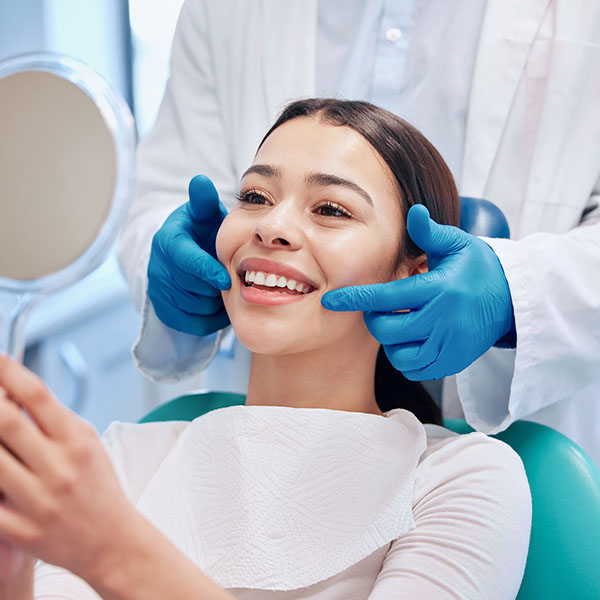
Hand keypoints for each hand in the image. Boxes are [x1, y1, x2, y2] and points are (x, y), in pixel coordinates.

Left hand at [0, 356, 139, 583]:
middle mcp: (58, 468)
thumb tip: (16, 395)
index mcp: (77, 442)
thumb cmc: (99, 487)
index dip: (9, 373)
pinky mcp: (20, 530)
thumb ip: (55, 419)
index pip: (37, 396)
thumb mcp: (88, 443)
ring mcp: (37, 501)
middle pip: (6, 423)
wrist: (111, 541)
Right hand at [148, 175, 230, 335]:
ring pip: (195, 308)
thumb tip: (201, 181)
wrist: (186, 255)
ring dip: (216, 302)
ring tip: (225, 289)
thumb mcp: (204, 214)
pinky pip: (192, 324)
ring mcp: (158, 290)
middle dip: (216, 287)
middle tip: (232, 280)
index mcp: (168, 241)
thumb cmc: (202, 232)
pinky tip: (218, 304)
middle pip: (193, 288)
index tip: (226, 279)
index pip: (186, 260)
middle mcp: (158, 267)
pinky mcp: (163, 311)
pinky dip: (211, 319)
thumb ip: (204, 201)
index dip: (207, 271)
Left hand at [321, 205, 514, 379]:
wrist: (513, 299)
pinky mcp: (453, 362)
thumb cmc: (478, 268)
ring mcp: (449, 345)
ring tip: (401, 323)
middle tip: (383, 308)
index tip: (331, 300)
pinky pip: (416, 369)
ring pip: (398, 354)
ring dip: (391, 340)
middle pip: (387, 330)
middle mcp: (442, 320)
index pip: (386, 297)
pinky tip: (413, 340)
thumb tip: (413, 211)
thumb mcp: (458, 244)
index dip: (355, 299)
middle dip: (375, 319)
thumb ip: (430, 233)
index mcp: (438, 289)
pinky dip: (406, 357)